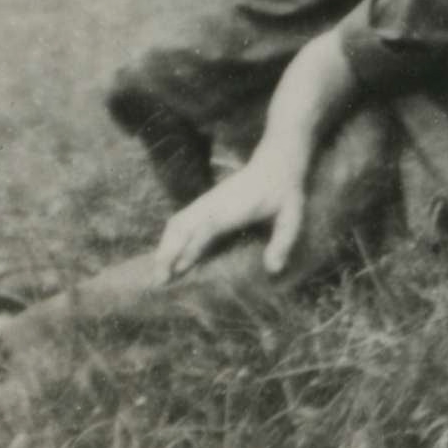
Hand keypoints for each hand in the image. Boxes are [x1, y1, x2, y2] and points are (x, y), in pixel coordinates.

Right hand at [155, 153, 304, 281]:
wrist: (276, 165)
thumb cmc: (284, 194)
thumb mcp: (292, 218)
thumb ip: (283, 243)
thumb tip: (273, 270)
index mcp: (234, 209)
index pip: (207, 228)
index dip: (192, 247)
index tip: (179, 269)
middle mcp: (214, 204)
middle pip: (182, 226)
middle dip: (168, 253)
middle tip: (158, 282)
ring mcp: (206, 202)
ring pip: (176, 223)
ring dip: (164, 247)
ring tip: (156, 275)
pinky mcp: (204, 202)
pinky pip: (180, 219)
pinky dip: (169, 238)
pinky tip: (165, 256)